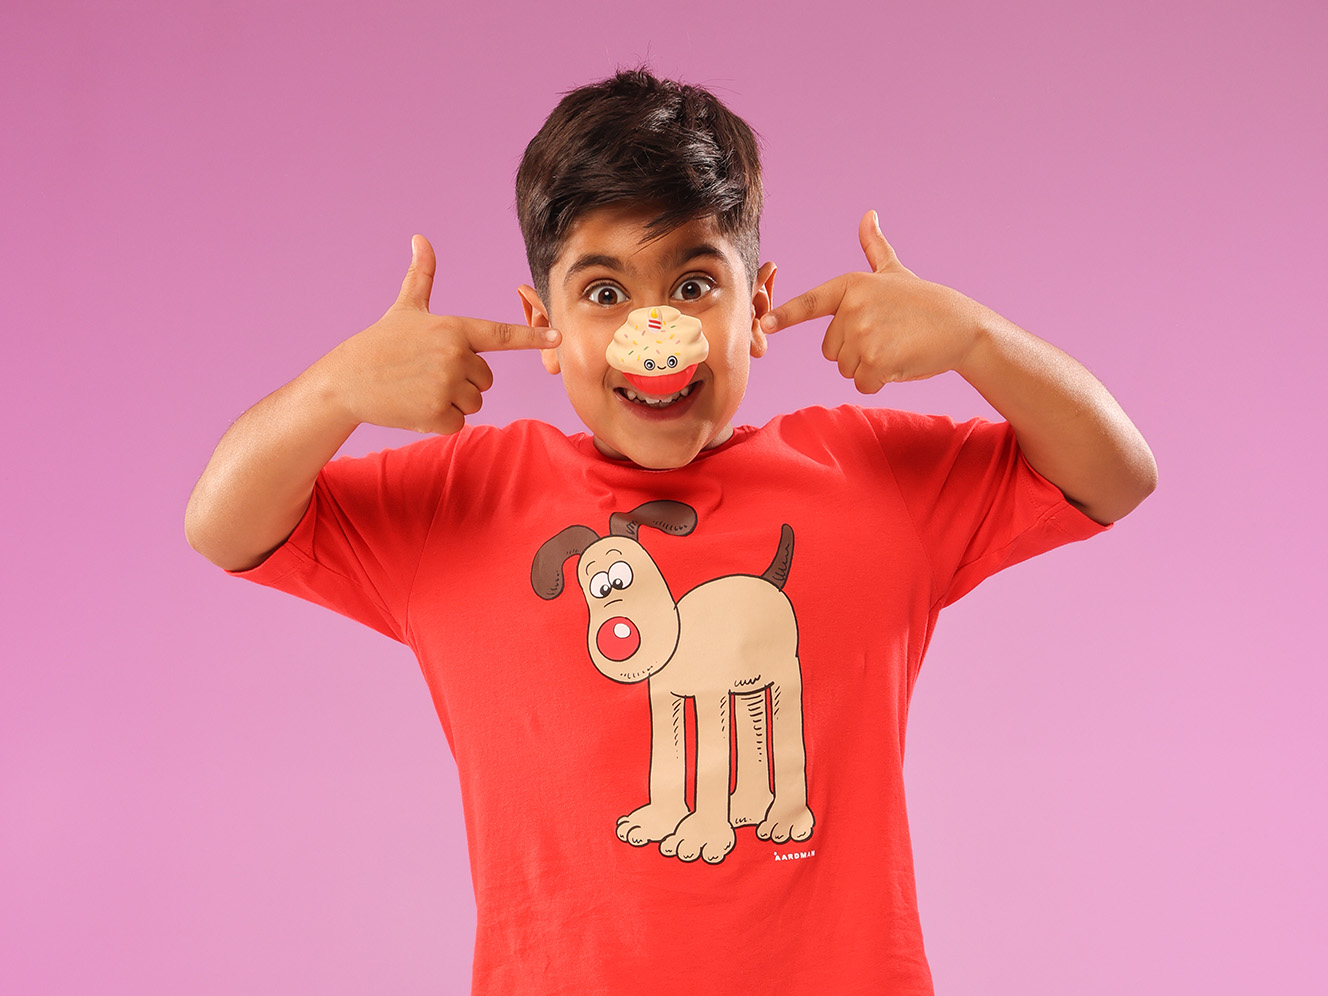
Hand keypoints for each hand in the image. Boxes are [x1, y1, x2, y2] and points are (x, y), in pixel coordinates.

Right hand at [318, 235, 560, 433]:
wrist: (346, 381)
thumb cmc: (379, 344)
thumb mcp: (404, 308)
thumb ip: (421, 276)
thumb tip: (420, 238)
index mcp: (454, 329)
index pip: (501, 334)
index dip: (532, 336)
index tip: (559, 336)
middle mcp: (454, 355)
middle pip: (486, 379)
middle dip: (463, 381)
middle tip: (428, 373)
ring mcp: (446, 385)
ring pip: (475, 402)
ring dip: (453, 402)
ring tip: (421, 388)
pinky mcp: (435, 413)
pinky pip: (458, 423)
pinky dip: (440, 421)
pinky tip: (416, 407)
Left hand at [760, 211, 983, 393]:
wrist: (962, 328)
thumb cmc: (925, 302)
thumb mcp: (895, 272)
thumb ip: (875, 248)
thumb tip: (868, 215)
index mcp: (851, 286)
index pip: (811, 302)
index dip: (785, 315)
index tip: (766, 324)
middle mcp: (852, 309)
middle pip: (830, 350)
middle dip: (855, 350)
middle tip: (888, 336)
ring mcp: (862, 335)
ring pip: (846, 368)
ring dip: (869, 366)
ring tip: (896, 347)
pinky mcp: (875, 362)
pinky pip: (862, 382)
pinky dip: (880, 381)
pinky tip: (900, 363)